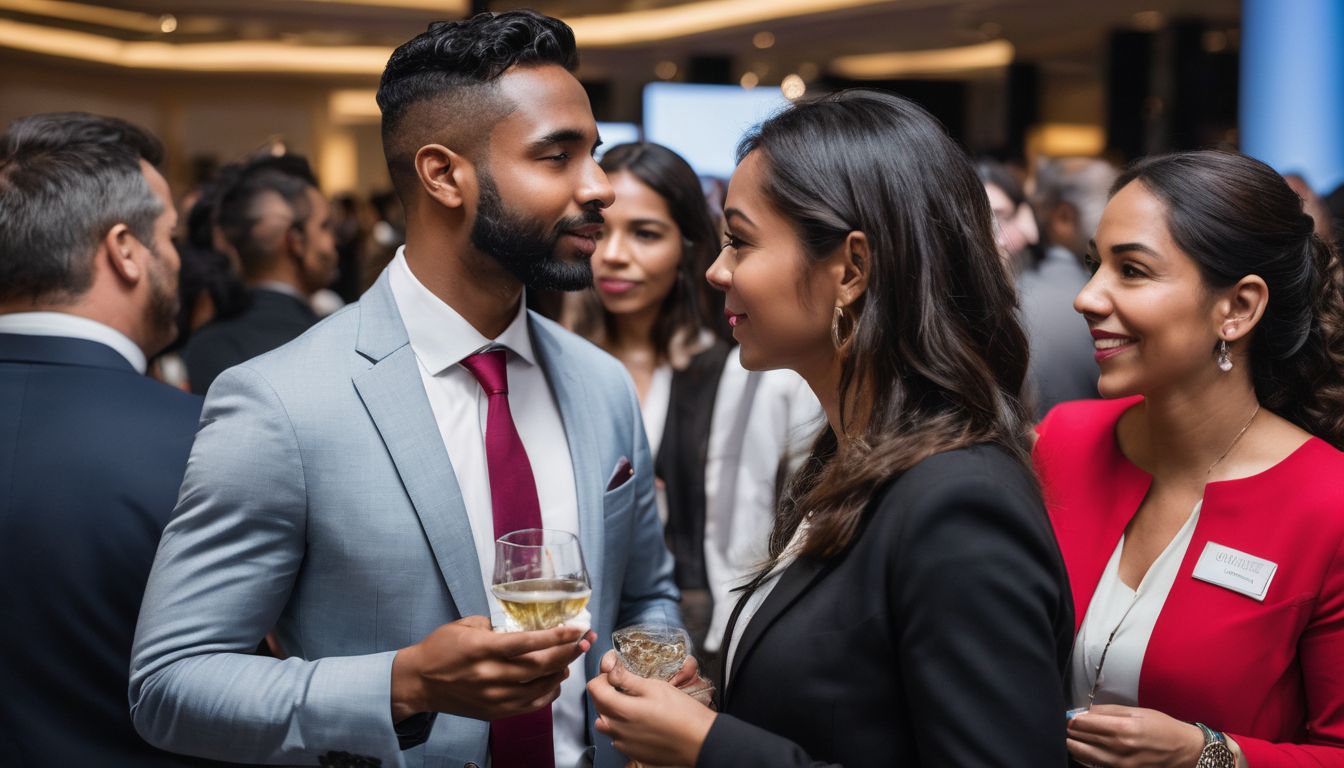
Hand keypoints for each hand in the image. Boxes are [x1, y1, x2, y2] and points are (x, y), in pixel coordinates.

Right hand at [391, 615, 594, 722]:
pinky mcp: (495, 712)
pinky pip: (531, 705)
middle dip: (568, 652)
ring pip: (540, 687)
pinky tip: (555, 680)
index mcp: (483, 649)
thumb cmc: (440, 649)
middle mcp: (491, 675)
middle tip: (586, 641)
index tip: (576, 629)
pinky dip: (548, 692)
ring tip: (571, 658)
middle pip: (540, 666)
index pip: (526, 643)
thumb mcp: (464, 625)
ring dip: (561, 672)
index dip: (555, 637)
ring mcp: (494, 697)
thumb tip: (522, 624)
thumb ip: (495, 624)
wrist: (419, 682)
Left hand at [589, 650, 715, 766]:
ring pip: (606, 723)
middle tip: (625, 687)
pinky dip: (623, 728)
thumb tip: (611, 670)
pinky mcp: (633, 752)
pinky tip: (641, 721)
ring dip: (613, 712)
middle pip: (598, 706)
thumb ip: (628, 679)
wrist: (700, 741)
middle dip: (607, 693)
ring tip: (633, 705)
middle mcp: (617, 730)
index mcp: (621, 710)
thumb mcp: (655, 687)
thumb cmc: (682, 713)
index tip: (615, 675)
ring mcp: (624, 744)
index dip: (602, 678)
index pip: (593, 689)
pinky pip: (618, 737)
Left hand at [1066, 705, 1204, 766]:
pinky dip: (1085, 757)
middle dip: (1069, 731)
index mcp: (1123, 729)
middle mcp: (1119, 748)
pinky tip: (1083, 750)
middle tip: (1065, 725)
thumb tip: (1084, 711)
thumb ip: (1108, 711)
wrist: (1184, 751)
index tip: (1068, 715)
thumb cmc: (1162, 727)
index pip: (1084, 723)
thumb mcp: (1137, 712)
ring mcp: (1119, 764)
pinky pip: (1094, 766)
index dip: (1072, 718)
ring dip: (1073, 744)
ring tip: (1070, 737)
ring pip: (1083, 755)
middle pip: (1080, 739)